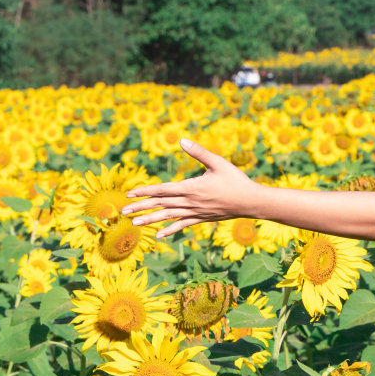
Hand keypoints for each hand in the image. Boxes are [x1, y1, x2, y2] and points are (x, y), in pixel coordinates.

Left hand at [120, 138, 259, 238]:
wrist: (251, 202)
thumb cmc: (236, 180)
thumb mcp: (218, 162)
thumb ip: (199, 152)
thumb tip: (182, 140)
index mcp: (192, 188)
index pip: (162, 190)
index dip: (145, 192)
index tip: (130, 194)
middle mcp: (190, 202)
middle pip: (161, 205)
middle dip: (141, 207)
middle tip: (123, 211)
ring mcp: (196, 212)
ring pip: (168, 217)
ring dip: (150, 220)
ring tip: (134, 223)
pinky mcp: (202, 218)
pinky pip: (182, 225)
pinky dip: (170, 230)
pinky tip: (159, 235)